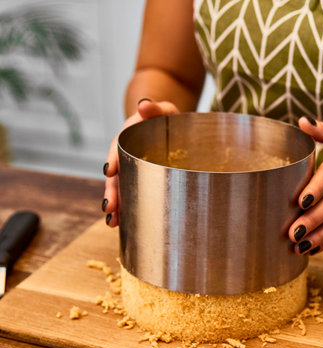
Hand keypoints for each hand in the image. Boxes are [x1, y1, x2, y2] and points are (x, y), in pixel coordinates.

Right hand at [102, 99, 178, 226]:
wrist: (170, 129)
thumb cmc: (168, 119)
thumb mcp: (164, 111)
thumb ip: (155, 108)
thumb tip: (145, 105)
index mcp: (130, 136)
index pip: (119, 146)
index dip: (114, 158)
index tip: (109, 171)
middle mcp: (127, 154)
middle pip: (117, 173)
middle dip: (112, 191)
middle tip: (109, 207)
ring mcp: (134, 169)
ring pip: (122, 187)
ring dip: (116, 205)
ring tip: (112, 222)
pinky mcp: (142, 181)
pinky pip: (133, 194)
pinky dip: (128, 208)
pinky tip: (124, 224)